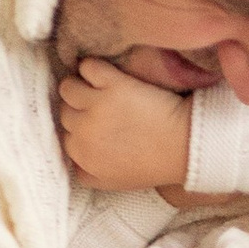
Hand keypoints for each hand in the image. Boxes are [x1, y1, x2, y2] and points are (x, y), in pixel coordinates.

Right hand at [58, 56, 191, 191]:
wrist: (185, 145)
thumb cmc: (153, 164)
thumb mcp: (112, 181)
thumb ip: (85, 173)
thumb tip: (70, 160)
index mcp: (82, 156)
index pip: (63, 135)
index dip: (77, 126)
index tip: (89, 121)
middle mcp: (84, 132)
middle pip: (64, 111)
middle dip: (77, 107)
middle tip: (94, 104)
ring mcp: (96, 106)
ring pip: (68, 88)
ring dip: (79, 85)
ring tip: (94, 85)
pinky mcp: (113, 84)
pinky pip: (87, 67)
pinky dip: (91, 66)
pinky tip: (101, 72)